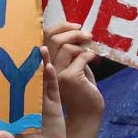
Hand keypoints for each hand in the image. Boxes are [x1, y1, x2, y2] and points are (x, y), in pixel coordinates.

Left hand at [0, 48, 68, 137]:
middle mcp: (28, 101)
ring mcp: (42, 101)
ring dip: (40, 64)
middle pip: (26, 79)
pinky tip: (49, 65)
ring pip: (41, 79)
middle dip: (25, 63)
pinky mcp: (55, 104)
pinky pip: (52, 87)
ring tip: (39, 48)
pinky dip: (51, 77)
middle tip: (22, 44)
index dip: (8, 74)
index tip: (2, 59)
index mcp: (17, 108)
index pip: (11, 88)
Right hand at [45, 22, 102, 137]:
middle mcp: (45, 70)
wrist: (86, 112)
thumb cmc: (80, 89)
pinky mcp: (70, 78)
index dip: (58, 27)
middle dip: (71, 32)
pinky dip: (89, 55)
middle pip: (52, 39)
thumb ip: (69, 51)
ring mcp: (56, 75)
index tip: (74, 25)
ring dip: (81, 43)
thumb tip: (75, 30)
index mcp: (43, 65)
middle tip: (85, 34)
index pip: (43, 39)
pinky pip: (80, 57)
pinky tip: (95, 59)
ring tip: (90, 47)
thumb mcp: (72, 66)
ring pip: (65, 47)